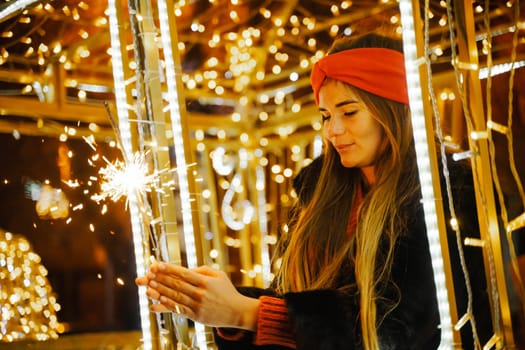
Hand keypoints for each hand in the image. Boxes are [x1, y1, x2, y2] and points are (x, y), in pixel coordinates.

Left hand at [135, 262, 258, 330]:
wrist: (237, 311)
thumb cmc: (226, 291)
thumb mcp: (218, 275)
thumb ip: (202, 270)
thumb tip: (186, 269)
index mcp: (205, 281)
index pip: (183, 273)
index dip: (169, 269)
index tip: (157, 264)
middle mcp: (200, 293)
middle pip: (176, 285)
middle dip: (160, 278)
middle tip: (147, 274)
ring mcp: (197, 305)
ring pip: (175, 297)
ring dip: (160, 291)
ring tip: (148, 286)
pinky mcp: (196, 316)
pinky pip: (177, 310)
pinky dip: (165, 306)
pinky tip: (154, 304)